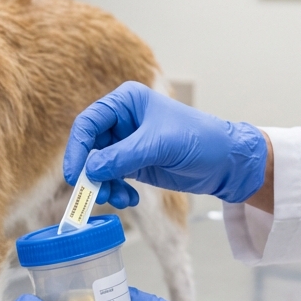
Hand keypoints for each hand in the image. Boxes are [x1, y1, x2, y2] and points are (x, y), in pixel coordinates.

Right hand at [63, 82, 267, 207]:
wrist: (226, 162)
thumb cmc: (199, 139)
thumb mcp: (159, 145)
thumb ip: (122, 157)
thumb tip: (90, 170)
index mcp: (126, 101)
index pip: (89, 122)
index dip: (78, 148)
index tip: (75, 173)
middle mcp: (122, 120)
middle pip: (90, 146)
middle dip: (90, 171)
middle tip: (94, 193)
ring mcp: (126, 143)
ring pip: (98, 166)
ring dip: (103, 185)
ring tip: (117, 199)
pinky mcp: (133, 162)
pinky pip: (112, 178)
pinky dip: (115, 190)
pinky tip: (130, 198)